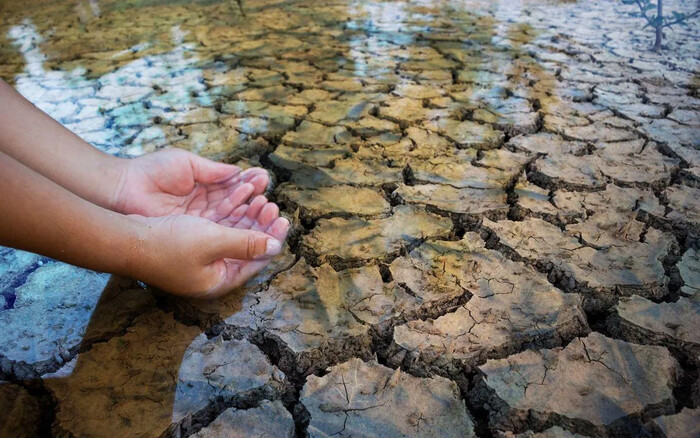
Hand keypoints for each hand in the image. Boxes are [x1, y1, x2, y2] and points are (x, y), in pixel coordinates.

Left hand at [113, 148, 270, 222]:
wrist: (123, 189)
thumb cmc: (150, 172)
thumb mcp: (187, 164)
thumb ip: (214, 171)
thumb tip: (239, 172)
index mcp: (203, 187)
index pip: (233, 188)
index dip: (249, 185)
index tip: (264, 179)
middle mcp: (204, 207)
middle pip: (236, 207)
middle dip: (255, 203)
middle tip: (269, 199)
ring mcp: (198, 223)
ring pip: (231, 221)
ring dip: (249, 215)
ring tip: (265, 206)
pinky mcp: (192, 235)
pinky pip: (218, 232)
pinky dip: (235, 226)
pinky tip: (250, 219)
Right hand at [130, 212, 289, 297]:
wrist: (125, 239)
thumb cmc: (167, 244)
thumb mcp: (213, 241)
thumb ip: (246, 243)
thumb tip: (276, 246)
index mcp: (219, 281)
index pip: (256, 261)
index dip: (272, 239)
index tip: (284, 219)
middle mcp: (211, 273)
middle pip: (246, 248)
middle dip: (260, 225)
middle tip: (272, 205)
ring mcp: (200, 261)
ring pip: (233, 236)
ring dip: (246, 217)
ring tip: (259, 198)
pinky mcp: (189, 246)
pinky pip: (218, 229)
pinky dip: (229, 215)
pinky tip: (238, 199)